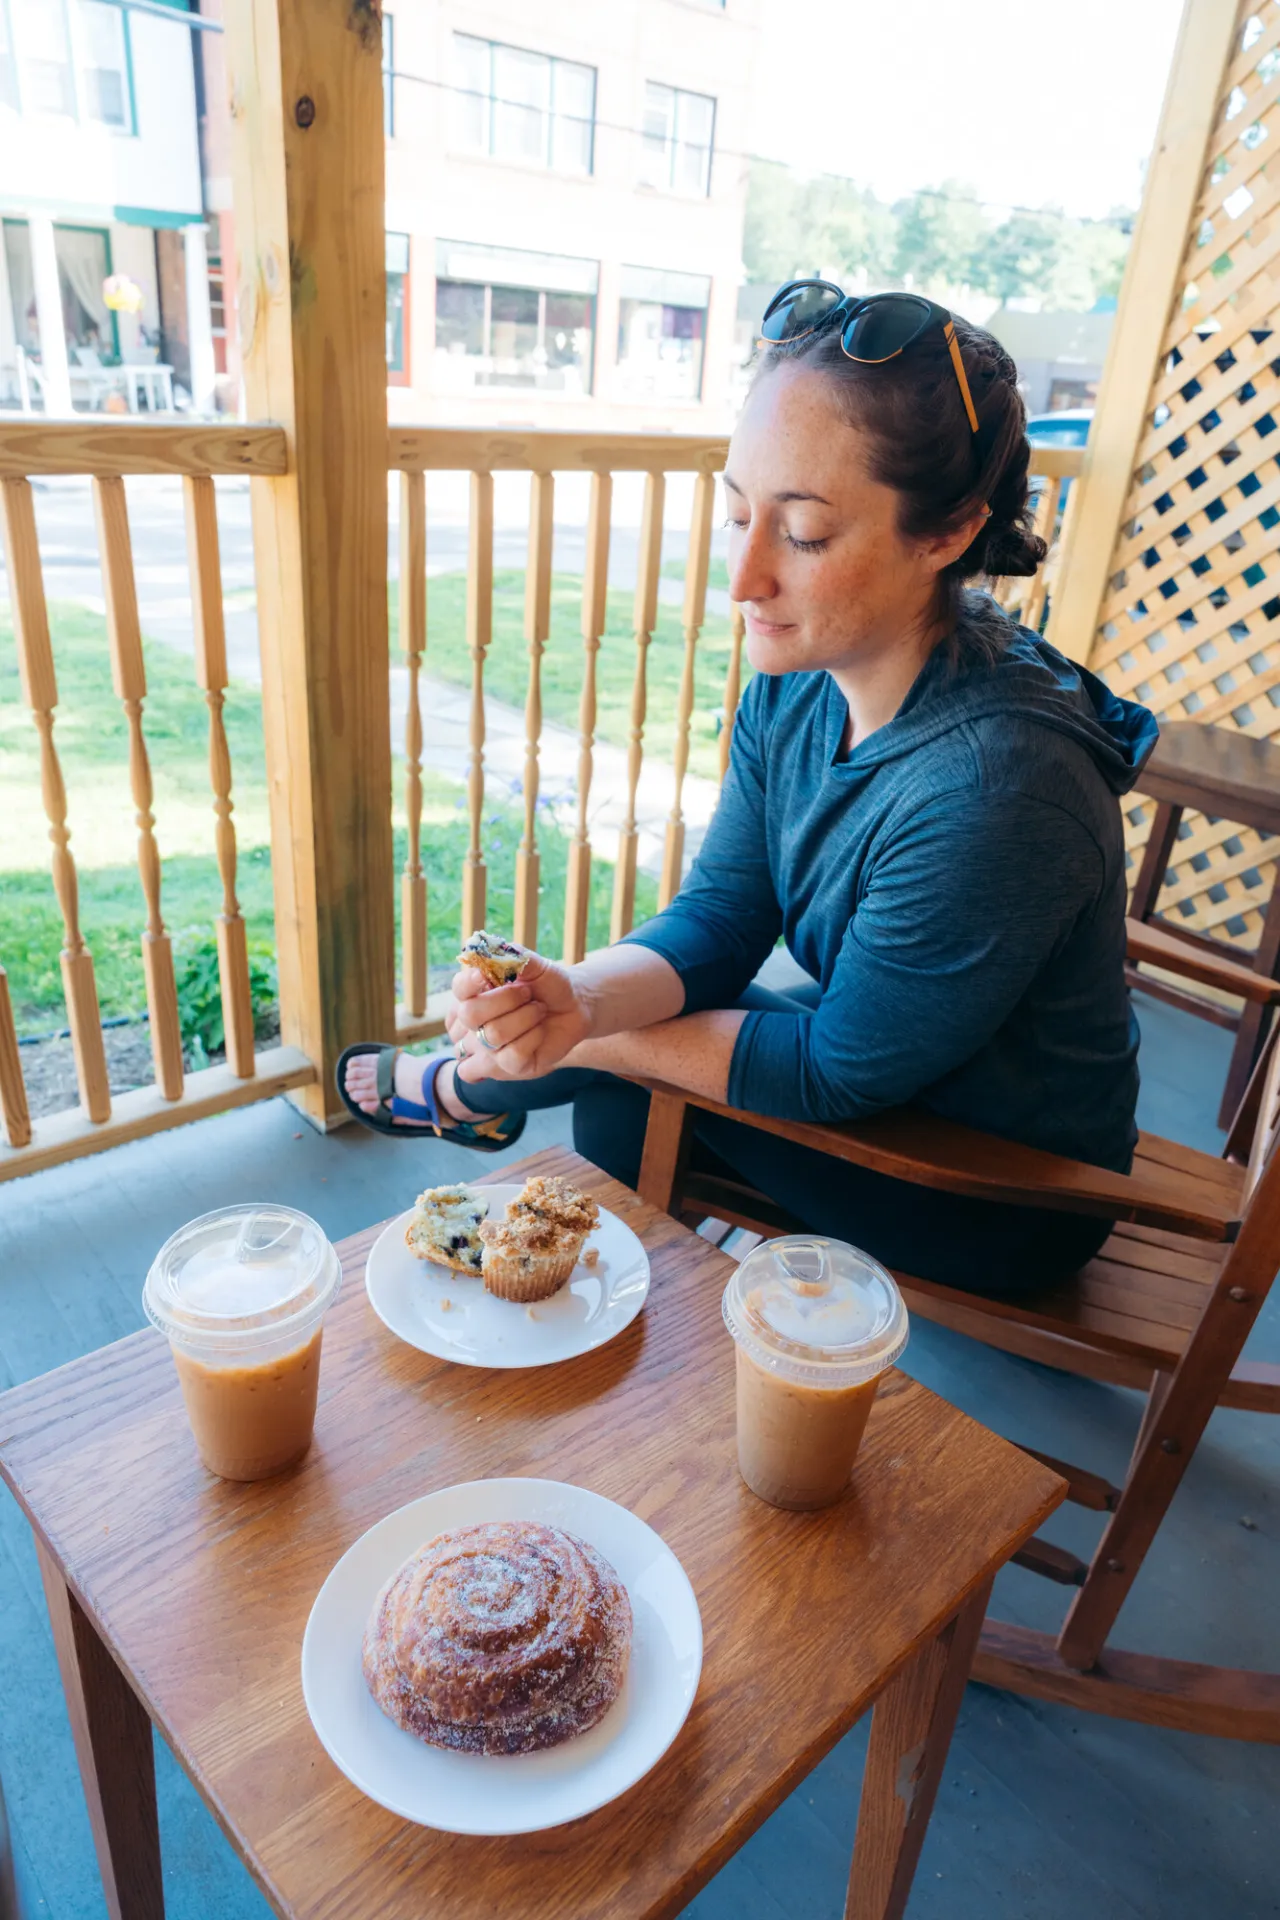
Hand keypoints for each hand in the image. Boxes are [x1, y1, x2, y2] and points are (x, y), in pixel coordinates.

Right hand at [448, 950, 591, 1082]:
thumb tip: (489, 950)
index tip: (483, 975)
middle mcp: (477, 1023)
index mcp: (477, 994)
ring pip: (493, 1035)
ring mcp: (491, 1047)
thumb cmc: (550, 985)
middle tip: (527, 993)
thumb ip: (514, 956)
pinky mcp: (510, 1067)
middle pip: (470, 1014)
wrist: (575, 1006)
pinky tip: (540, 1030)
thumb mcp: (537, 965)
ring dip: (525, 1016)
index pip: (459, 989)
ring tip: (538, 1009)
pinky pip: (512, 1055)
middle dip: (505, 999)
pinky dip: (533, 1037)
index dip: (467, 983)